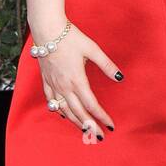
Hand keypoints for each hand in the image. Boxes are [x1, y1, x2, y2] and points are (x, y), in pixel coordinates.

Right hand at [34, 22, 121, 136]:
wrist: (47, 29)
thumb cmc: (70, 37)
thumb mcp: (92, 49)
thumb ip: (106, 65)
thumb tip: (120, 78)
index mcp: (77, 80)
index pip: (92, 105)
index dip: (102, 116)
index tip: (110, 125)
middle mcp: (64, 86)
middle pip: (78, 112)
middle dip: (90, 126)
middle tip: (99, 136)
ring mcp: (53, 84)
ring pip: (64, 110)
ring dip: (75, 122)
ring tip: (84, 131)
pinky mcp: (46, 80)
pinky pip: (51, 101)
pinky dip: (58, 110)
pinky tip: (64, 115)